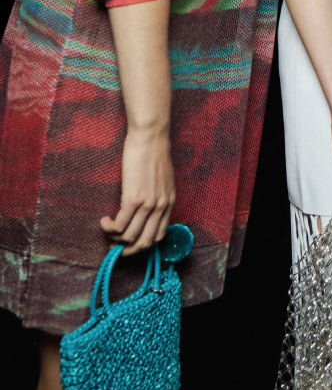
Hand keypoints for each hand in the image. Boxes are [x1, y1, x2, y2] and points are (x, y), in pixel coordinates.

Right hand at [100, 127, 175, 254]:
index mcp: (169, 203)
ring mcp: (148, 204)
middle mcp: (161, 207)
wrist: (150, 138)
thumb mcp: (163, 179)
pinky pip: (120, 225)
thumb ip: (158, 195)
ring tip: (107, 229)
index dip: (142, 245)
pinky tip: (104, 221)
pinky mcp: (133, 199)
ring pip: (130, 236)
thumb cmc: (154, 154)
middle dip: (128, 250)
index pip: (159, 235)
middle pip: (145, 241)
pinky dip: (109, 228)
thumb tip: (147, 208)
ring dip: (115, 239)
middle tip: (115, 248)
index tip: (130, 244)